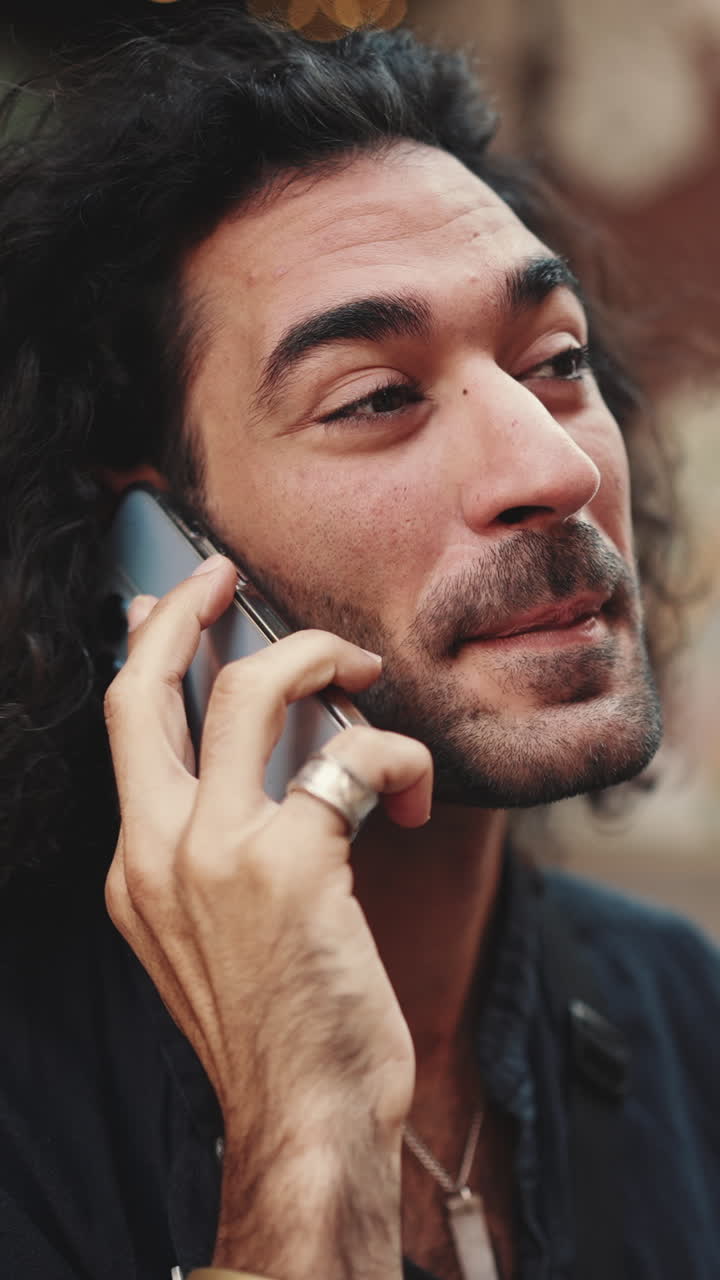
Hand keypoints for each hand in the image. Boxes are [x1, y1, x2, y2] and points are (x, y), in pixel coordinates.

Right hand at [103, 556, 432, 1279]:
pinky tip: (414, 794)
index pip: (126, 730)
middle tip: (223, 574)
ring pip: (250, 691)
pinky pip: (351, 758)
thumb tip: (271, 757)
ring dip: (315, 657)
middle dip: (184, 612)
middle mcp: (155, 851)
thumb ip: (222, 843)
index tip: (162, 611)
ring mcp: (213, 854)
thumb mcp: (220, 928)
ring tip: (359, 668)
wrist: (304, 1116)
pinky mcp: (288, 864)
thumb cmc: (282, 1024)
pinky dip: (395, 758)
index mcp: (135, 868)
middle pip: (143, 690)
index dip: (145, 656)